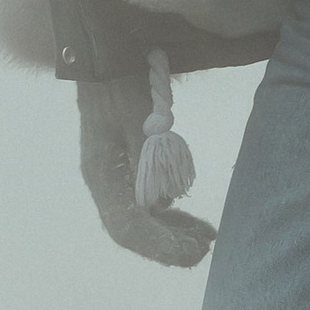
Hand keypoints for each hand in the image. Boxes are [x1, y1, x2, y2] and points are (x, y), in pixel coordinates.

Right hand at [78, 76, 216, 266]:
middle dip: (170, 244)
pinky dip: (170, 213)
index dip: (161, 246)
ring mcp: (113, 177)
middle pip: (135, 230)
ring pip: (142, 219)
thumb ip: (151, 161)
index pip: (128, 228)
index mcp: (102, 175)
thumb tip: (164, 203)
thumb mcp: (139, 119)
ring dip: (173, 230)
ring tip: (206, 237)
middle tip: (207, 247)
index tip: (194, 251)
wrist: (104, 58)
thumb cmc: (121, 85)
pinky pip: (146, 201)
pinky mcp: (124, 169)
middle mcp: (104, 183)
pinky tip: (191, 216)